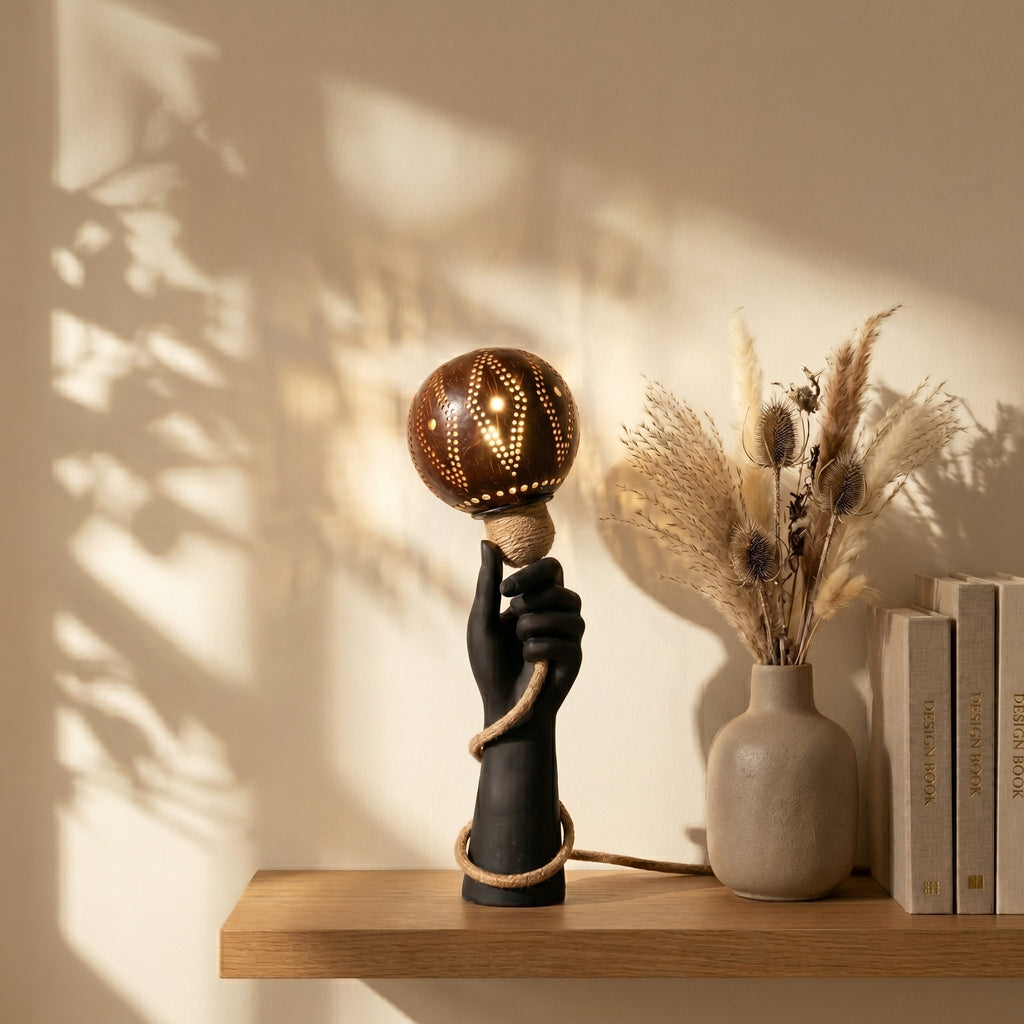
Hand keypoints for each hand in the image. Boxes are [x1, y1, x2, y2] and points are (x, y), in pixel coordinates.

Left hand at [468, 540, 583, 726]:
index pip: (550, 567)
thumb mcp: (482, 619)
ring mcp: (570, 634)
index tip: (505, 591)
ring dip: (531, 627)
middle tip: (512, 621)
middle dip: (529, 603)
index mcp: (538, 598)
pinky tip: (528, 661)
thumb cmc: (491, 662)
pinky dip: (537, 650)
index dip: (532, 573)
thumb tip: (486, 542)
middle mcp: (560, 612)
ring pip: (565, 612)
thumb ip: (488, 583)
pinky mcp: (575, 657)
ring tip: (519, 643)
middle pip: (560, 588)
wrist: (502, 704)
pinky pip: (563, 641)